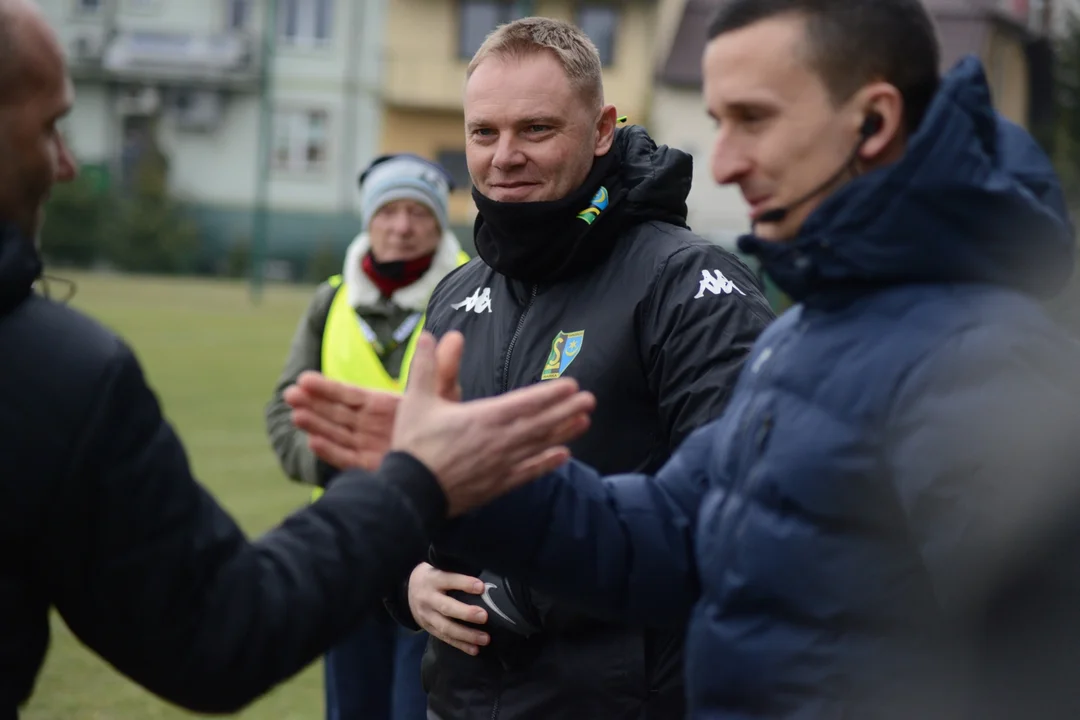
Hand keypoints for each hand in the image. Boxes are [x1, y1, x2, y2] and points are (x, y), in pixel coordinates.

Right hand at [284, 332, 464, 469]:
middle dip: (313, 404)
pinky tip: (313, 443)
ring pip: (337, 434)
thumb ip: (444, 367)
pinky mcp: (372, 467)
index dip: (328, 387)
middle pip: (337, 413)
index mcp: (383, 405)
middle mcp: (372, 425)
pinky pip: (348, 459)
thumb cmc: (448, 425)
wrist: (453, 461)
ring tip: (296, 416)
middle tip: (289, 394)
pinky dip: (331, 452)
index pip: (350, 394)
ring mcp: (369, 446)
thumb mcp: (445, 393)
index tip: (304, 378)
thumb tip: (456, 336)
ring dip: (316, 425)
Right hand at [394, 331, 595, 516]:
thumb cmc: (414, 445)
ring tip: (585, 421)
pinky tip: (564, 456)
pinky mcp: (498, 485)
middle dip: (567, 410)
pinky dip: (547, 463)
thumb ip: (426, 366)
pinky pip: (529, 472)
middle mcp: (499, 440)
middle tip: (591, 400)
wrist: (410, 493)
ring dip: (564, 432)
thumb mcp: (416, 400)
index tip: (572, 385)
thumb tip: (428, 335)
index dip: (550, 393)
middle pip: (541, 423)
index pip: (526, 402)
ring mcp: (501, 464)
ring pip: (539, 445)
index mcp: (483, 417)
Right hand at [408, 563, 489, 655]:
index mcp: (433, 579)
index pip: (449, 579)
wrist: (407, 589)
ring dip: (466, 635)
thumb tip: (484, 579)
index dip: (464, 583)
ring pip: (446, 627)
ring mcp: (427, 615)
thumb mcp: (439, 567)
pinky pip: (445, 638)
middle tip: (484, 617)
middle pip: (446, 607)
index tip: (481, 587)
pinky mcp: (428, 628)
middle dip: (466, 613)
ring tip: (485, 638)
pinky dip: (460, 645)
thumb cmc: (433, 575)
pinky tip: (474, 649)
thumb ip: (456, 572)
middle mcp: (428, 598)